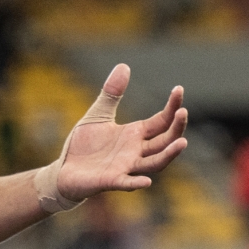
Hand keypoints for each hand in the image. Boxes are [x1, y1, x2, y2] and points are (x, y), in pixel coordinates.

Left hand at [56, 63, 187, 200]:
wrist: (65, 170)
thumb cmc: (85, 144)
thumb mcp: (98, 114)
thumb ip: (112, 94)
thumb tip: (124, 65)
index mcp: (134, 135)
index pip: (161, 121)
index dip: (171, 107)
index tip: (179, 89)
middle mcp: (135, 152)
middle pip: (163, 142)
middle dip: (176, 128)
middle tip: (184, 112)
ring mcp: (125, 167)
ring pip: (154, 163)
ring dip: (168, 155)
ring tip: (182, 142)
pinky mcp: (110, 180)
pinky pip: (126, 183)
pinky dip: (135, 183)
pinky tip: (146, 181)